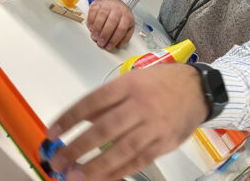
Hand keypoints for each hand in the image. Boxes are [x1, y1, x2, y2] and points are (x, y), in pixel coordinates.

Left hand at [47, 63, 208, 180]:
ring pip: (121, 149)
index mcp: (130, 85)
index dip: (71, 117)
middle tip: (58, 162)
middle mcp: (140, 104)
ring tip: (73, 177)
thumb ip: (110, 98)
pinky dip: (119, 173)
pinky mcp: (164, 143)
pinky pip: (138, 161)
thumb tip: (82, 118)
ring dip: (95, 166)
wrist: (197, 89)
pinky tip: (102, 180)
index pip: (94, 101)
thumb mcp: (134, 79)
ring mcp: (154, 125)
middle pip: (105, 128)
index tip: (52, 132)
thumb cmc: (161, 82)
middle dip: (78, 147)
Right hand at [87, 0, 134, 50]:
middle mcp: (117, 10)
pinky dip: (91, 20)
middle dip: (105, 35)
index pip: (121, 29)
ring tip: (95, 37)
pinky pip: (93, 11)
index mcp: (126, 17)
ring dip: (97, 28)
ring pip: (102, 16)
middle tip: (100, 43)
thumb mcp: (128, 26)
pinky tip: (91, 27)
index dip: (114, 39)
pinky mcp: (98, 4)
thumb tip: (118, 46)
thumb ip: (125, 37)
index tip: (109, 46)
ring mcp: (107, 6)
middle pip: (112, 22)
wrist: (117, 1)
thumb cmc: (122, 16)